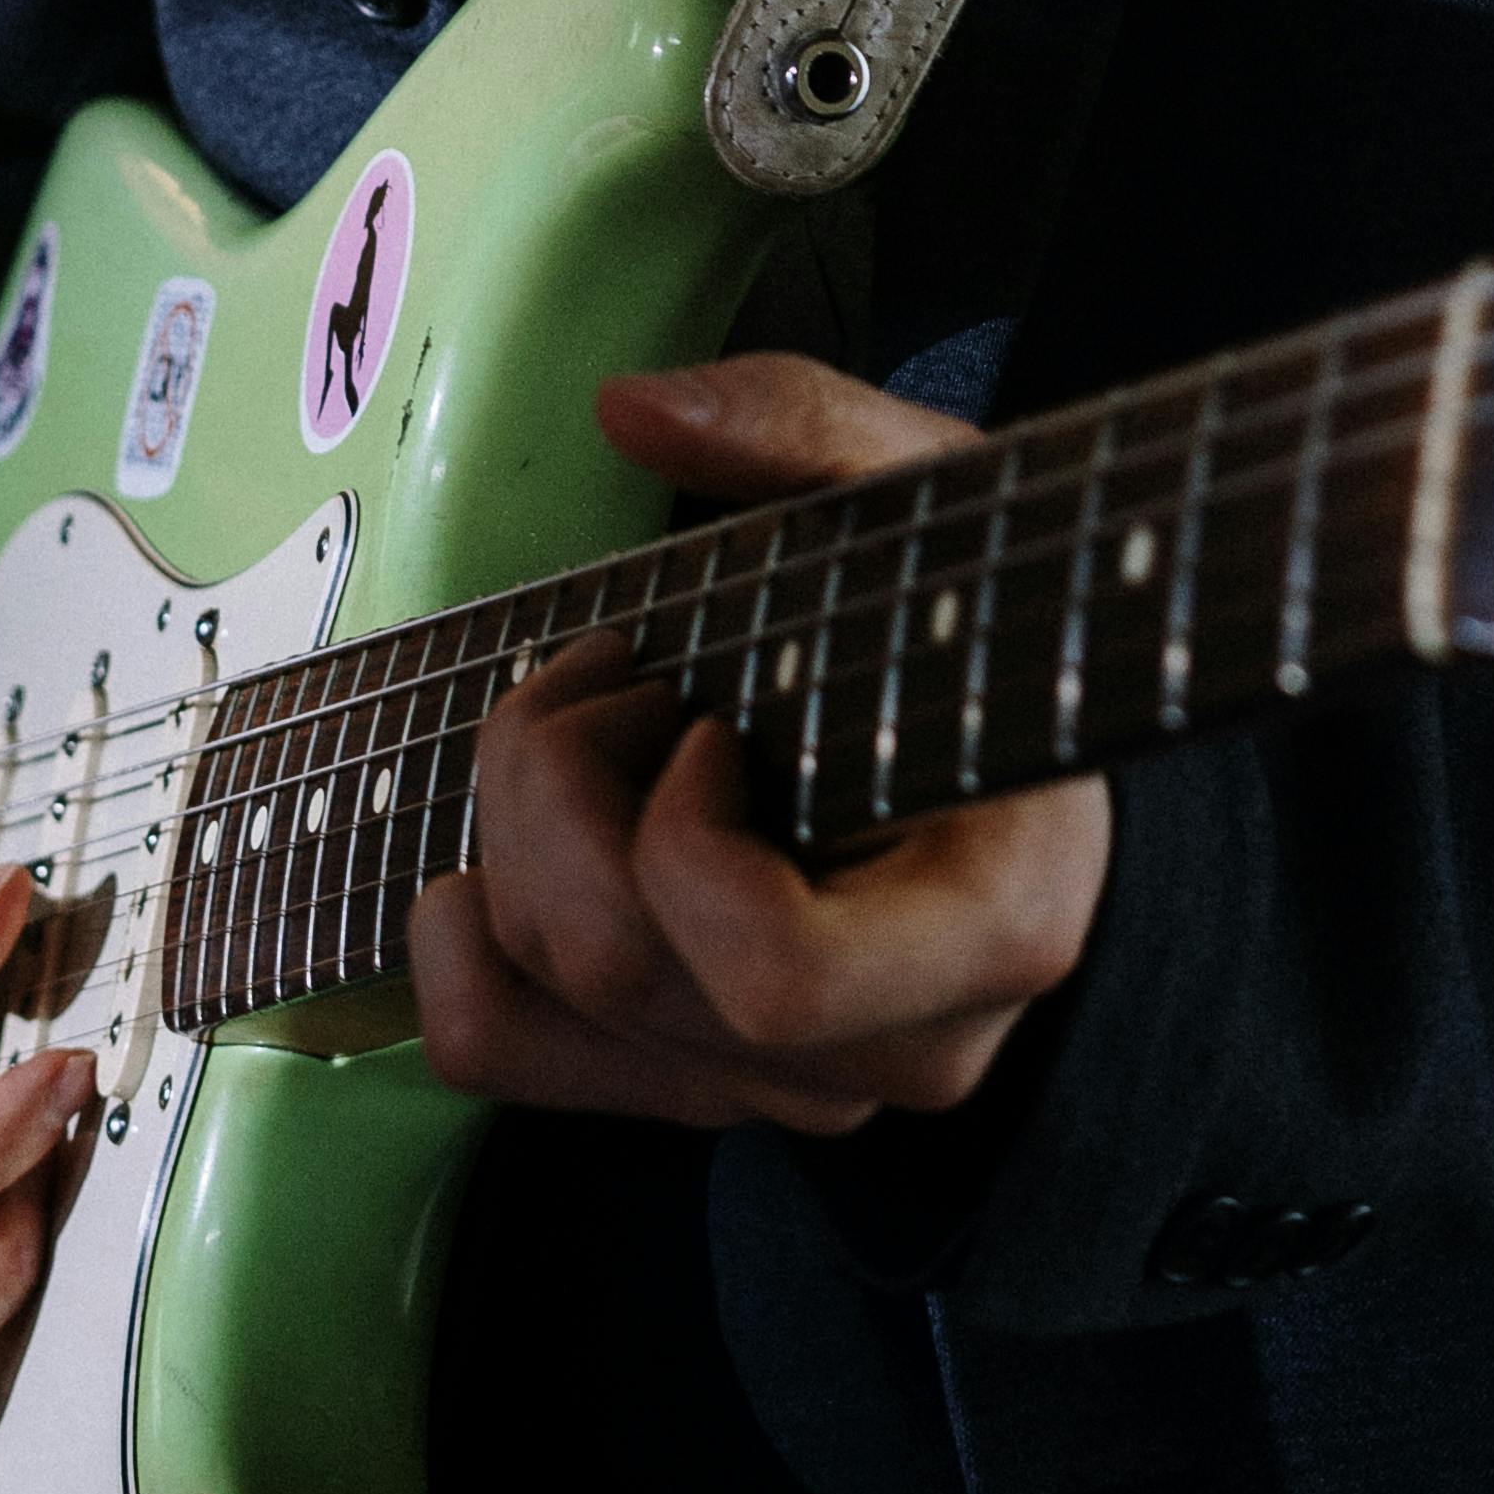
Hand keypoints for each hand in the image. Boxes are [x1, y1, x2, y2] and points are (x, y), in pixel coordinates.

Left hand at [409, 355, 1110, 1135]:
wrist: (1037, 737)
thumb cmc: (991, 624)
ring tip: (589, 719)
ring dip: (515, 831)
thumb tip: (630, 411)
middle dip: (557, 785)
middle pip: (623, 969)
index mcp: (989, 926)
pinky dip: (457, 962)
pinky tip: (470, 870)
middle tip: (617, 670)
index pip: (772, 972)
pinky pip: (515, 1061)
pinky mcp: (709, 1078)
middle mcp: (893, 1046)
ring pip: (560, 1004)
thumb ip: (807, 429)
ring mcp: (797, 1082)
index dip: (685, 840)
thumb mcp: (937, 498)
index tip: (710, 717)